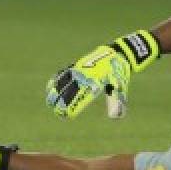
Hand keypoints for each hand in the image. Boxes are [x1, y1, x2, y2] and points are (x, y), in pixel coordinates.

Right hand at [45, 30, 159, 119]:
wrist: (116, 52)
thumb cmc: (119, 72)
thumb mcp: (120, 87)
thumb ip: (116, 102)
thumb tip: (114, 117)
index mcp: (96, 82)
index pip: (81, 97)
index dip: (73, 107)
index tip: (67, 116)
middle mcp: (85, 75)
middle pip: (70, 90)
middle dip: (62, 102)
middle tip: (57, 113)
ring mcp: (80, 69)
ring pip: (64, 81)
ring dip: (56, 91)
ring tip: (50, 102)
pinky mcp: (77, 65)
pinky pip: (64, 73)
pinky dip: (56, 80)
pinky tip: (50, 86)